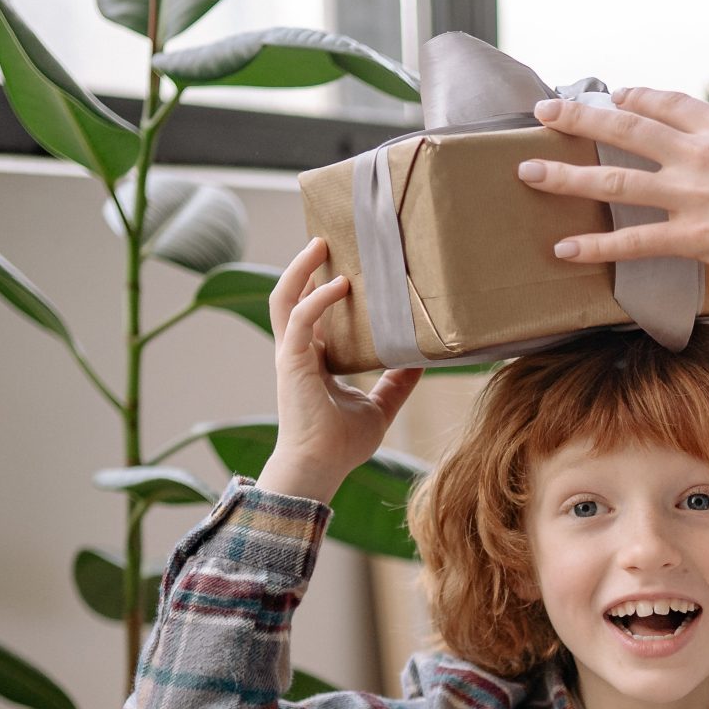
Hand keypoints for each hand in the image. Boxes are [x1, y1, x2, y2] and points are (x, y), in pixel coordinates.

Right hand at [255, 238, 420, 505]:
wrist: (321, 467)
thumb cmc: (342, 443)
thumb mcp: (381, 406)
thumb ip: (397, 382)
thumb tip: (422, 359)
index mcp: (313, 360)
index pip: (311, 313)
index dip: (321, 287)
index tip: (343, 264)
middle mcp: (297, 352)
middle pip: (291, 297)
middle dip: (304, 267)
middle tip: (326, 241)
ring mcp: (290, 355)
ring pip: (285, 298)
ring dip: (301, 270)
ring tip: (321, 245)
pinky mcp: (292, 362)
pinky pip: (300, 319)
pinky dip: (318, 299)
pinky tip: (339, 285)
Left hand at [512, 31, 708, 293]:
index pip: (666, 104)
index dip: (635, 99)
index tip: (612, 98)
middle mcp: (699, 155)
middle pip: (625, 129)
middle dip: (578, 120)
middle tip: (542, 115)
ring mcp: (693, 195)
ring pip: (616, 181)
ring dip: (567, 177)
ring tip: (527, 174)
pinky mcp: (695, 237)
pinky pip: (634, 242)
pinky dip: (597, 246)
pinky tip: (565, 250)